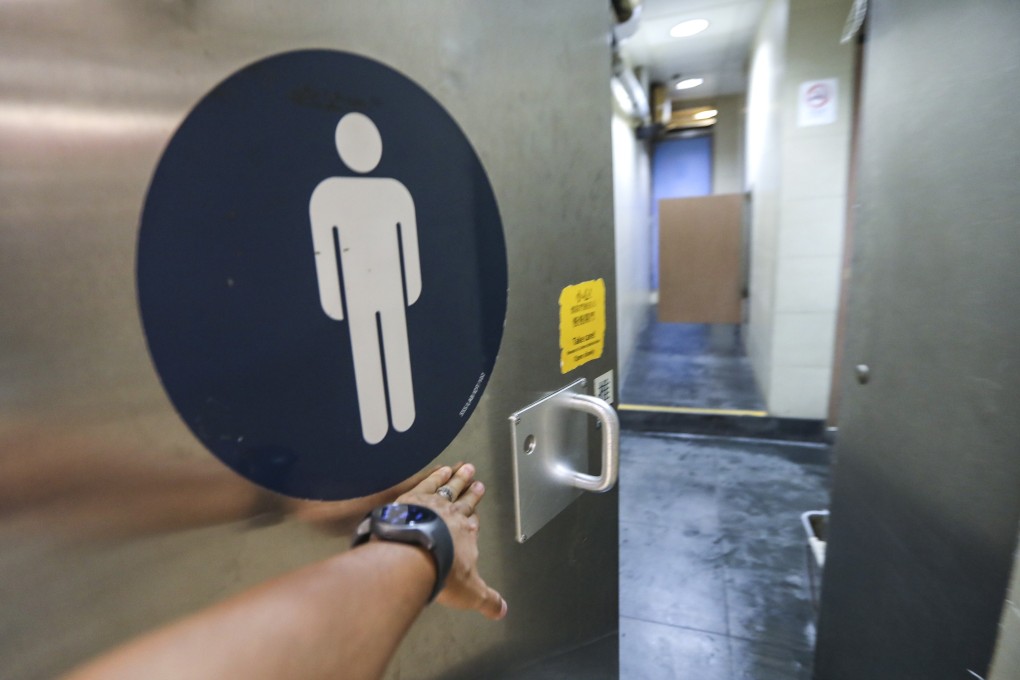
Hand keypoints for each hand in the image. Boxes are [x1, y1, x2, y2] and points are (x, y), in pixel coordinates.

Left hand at [397, 463, 506, 620]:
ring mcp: (433, 504)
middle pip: (464, 501)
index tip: (476, 512)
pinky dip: (435, 475)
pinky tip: (439, 469)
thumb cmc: (441, 572)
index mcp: (467, 536)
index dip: (475, 517)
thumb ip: (487, 600)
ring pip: (449, 488)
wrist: (413, 555)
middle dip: (471, 493)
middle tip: (477, 482)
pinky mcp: (413, 497)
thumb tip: (501, 610)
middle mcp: (453, 516)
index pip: (472, 524)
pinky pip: (428, 482)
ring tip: (464, 468)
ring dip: (457, 478)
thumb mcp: (470, 593)